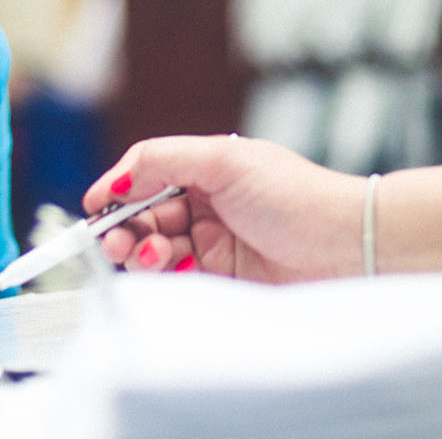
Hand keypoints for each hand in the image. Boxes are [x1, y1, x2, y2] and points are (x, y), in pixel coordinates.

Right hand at [82, 135, 365, 281]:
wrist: (347, 246)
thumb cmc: (296, 197)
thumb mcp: (225, 160)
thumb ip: (161, 160)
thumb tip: (112, 180)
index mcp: (208, 170)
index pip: (146, 178)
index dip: (118, 194)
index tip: (95, 211)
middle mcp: (208, 205)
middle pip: (145, 217)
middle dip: (125, 229)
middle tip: (116, 242)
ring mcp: (215, 244)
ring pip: (156, 250)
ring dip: (142, 252)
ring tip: (151, 256)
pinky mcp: (223, 281)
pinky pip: (177, 279)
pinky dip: (165, 275)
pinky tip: (172, 268)